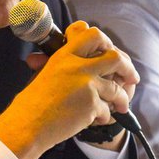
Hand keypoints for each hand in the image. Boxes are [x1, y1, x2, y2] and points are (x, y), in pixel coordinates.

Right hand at [0, 21, 138, 158]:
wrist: (27, 124)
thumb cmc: (31, 102)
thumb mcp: (42, 75)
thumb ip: (52, 63)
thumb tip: (41, 57)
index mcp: (64, 55)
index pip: (90, 34)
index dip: (103, 40)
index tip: (107, 50)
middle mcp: (77, 66)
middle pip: (115, 56)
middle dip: (127, 67)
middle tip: (131, 76)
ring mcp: (86, 85)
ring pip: (117, 87)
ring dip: (121, 98)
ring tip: (121, 105)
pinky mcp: (91, 104)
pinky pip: (107, 108)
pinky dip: (106, 116)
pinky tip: (99, 119)